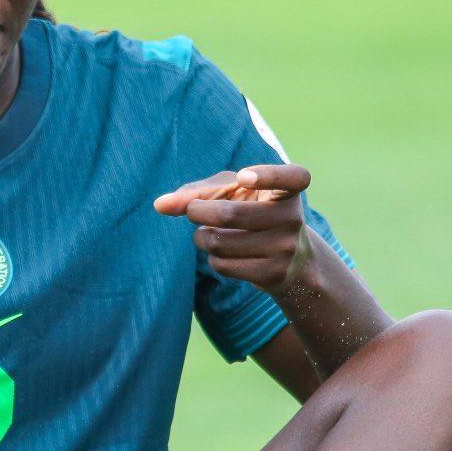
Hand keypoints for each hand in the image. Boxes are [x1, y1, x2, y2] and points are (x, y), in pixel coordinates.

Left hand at [153, 163, 315, 292]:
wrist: (291, 260)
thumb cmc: (253, 211)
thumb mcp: (233, 194)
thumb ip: (197, 192)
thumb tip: (159, 205)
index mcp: (288, 191)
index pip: (292, 178)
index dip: (268, 176)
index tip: (242, 177)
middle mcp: (292, 218)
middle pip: (229, 215)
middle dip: (198, 211)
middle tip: (193, 211)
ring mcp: (285, 248)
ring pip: (220, 243)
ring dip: (202, 237)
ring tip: (208, 233)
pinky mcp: (273, 274)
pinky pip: (223, 265)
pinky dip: (212, 258)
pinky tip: (221, 253)